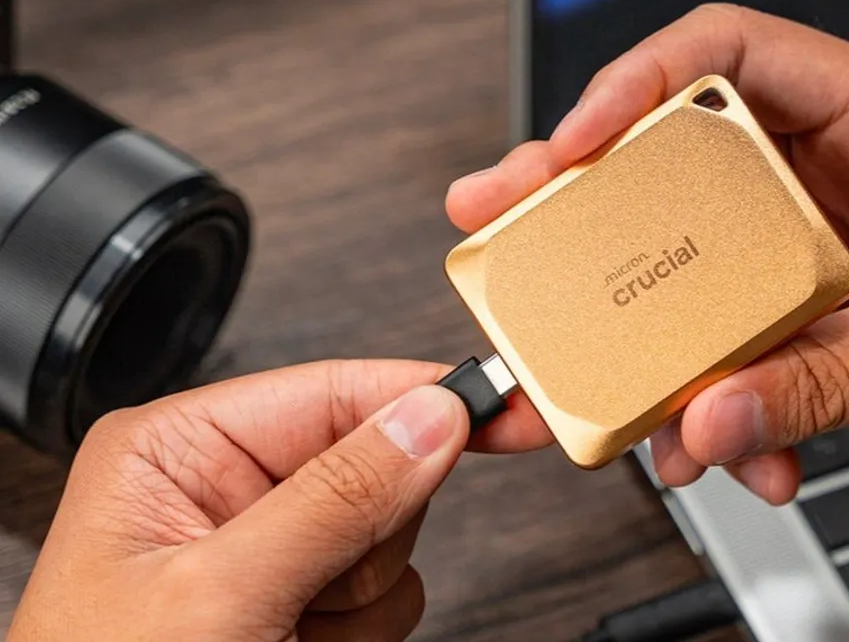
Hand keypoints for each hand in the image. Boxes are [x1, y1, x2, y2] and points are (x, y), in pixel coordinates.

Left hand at [8, 359, 543, 640]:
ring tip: (293, 628)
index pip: (333, 390)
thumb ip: (335, 498)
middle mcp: (225, 490)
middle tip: (321, 582)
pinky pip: (389, 593)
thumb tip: (431, 417)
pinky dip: (362, 630)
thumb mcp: (220, 593)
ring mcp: (267, 552)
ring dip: (361, 594)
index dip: (427, 393)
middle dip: (369, 533)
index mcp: (180, 450)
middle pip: (375, 464)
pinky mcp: (299, 603)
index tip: (509, 402)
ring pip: (392, 536)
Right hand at [446, 5, 848, 508]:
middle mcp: (833, 169)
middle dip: (590, 206)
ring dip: (656, 336)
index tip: (570, 149)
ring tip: (628, 396)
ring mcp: (819, 245)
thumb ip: (819, 382)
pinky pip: (736, 344)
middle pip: (679, 161)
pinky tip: (746, 449)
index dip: (634, 87)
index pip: (727, 53)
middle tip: (507, 229)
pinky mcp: (819, 314)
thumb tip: (708, 417)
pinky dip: (726, 401)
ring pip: (695, 267)